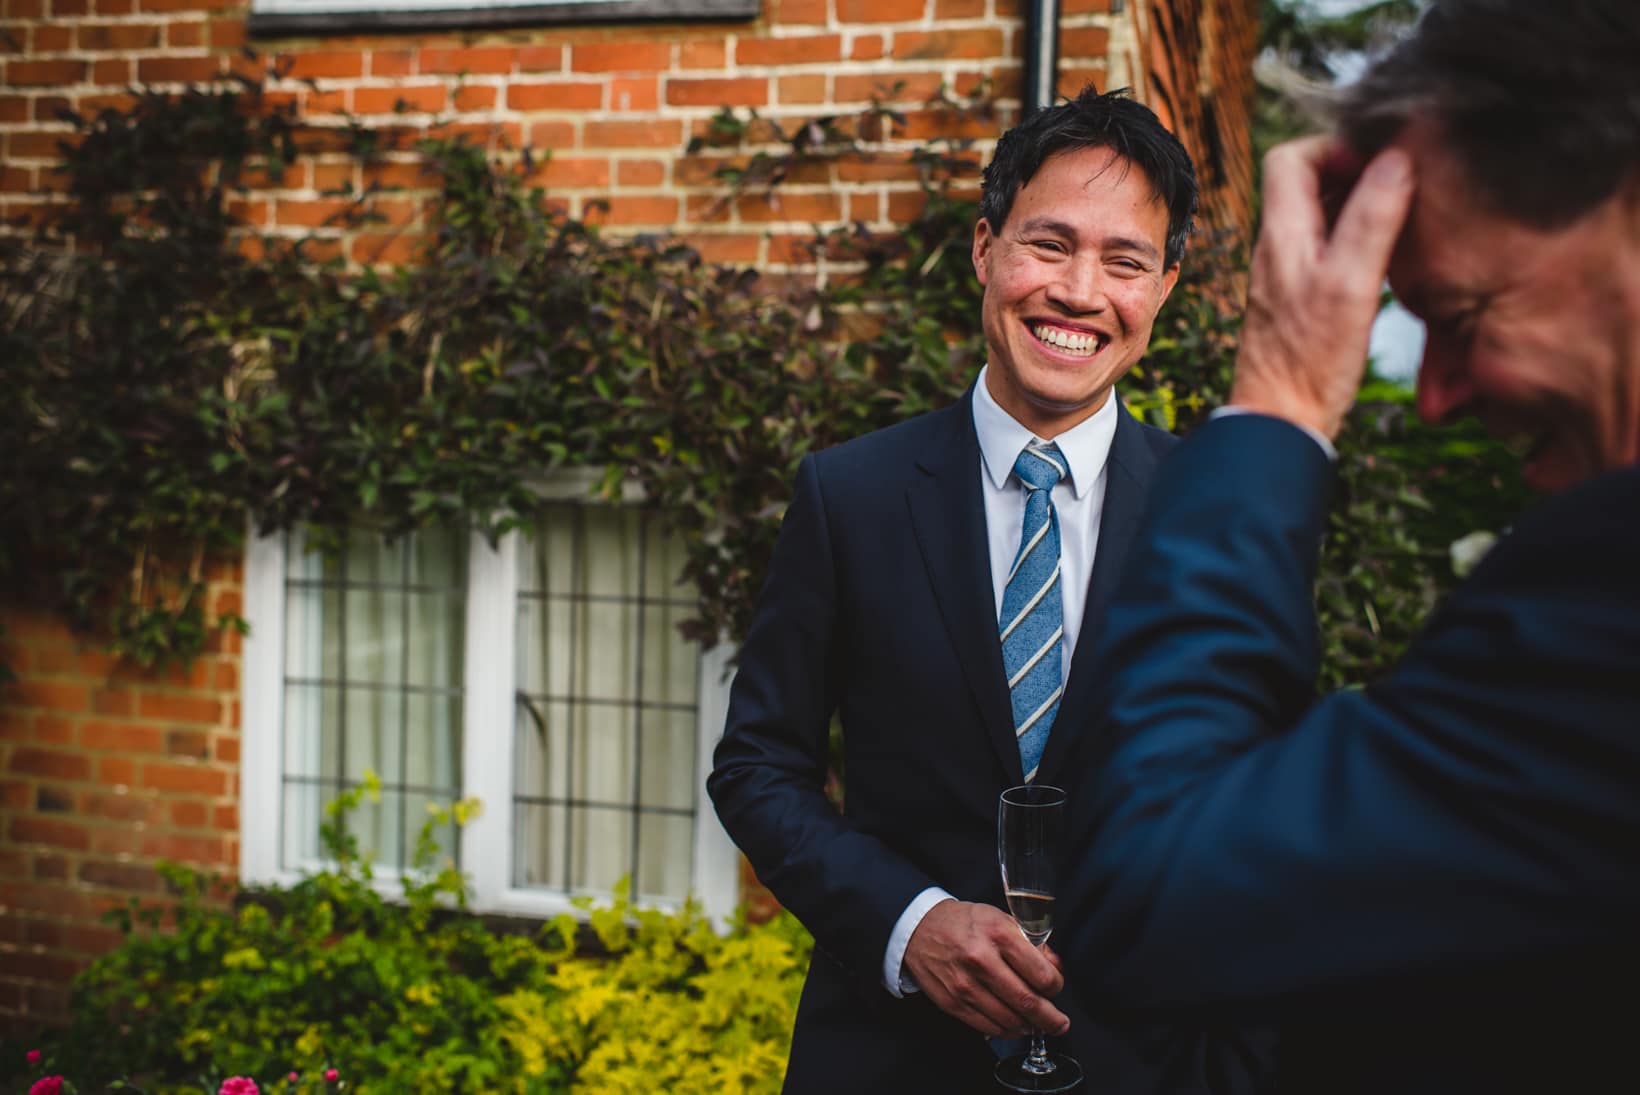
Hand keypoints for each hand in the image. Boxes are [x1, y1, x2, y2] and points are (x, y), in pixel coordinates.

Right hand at [901, 899, 1068, 1038]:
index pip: (1041, 974)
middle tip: (1060, 1024)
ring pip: (1010, 1020)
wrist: (919, 928)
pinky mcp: (953, 1003)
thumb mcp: (1001, 919)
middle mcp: (982, 960)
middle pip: (1028, 1002)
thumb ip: (1032, 943)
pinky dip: (1006, 1030)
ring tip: (1035, 1023)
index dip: (1056, 987)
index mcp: (999, 934)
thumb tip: (1055, 968)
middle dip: (1050, 1019)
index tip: (1056, 988)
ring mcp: (965, 985)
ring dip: (1029, 1026)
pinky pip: (988, 1027)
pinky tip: (1013, 1024)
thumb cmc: (965, 923)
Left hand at [1229, 136, 1416, 440]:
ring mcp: (1289, 273)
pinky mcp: (1302, 298)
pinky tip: (1392, 256)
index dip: (1335, 146)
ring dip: (1361, 205)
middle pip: (1308, 182)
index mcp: (1281, 235)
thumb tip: (1395, 158)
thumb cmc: (1311, 361)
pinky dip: (1359, 238)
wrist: (1280, 422)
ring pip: (1322, 215)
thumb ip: (1372, 219)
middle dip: (1355, 171)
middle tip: (1404, 181)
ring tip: (1407, 213)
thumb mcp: (1351, 284)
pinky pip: (1329, 248)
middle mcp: (1278, 248)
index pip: (1291, 158)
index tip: (1380, 160)